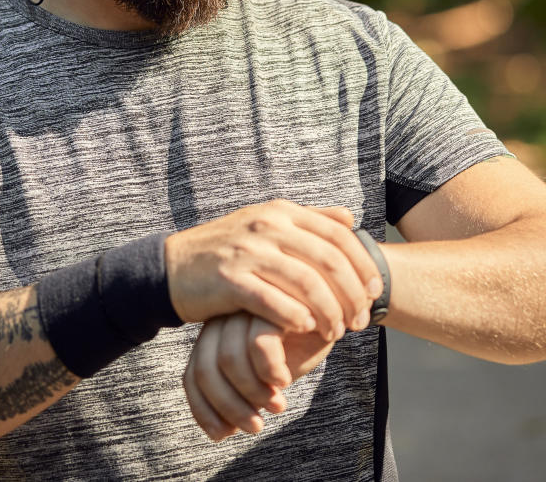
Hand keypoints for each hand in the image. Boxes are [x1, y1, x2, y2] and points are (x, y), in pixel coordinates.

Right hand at [164, 199, 382, 337]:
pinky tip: (306, 330)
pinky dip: (295, 316)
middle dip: (351, 295)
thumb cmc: (228, 251)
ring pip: (306, 283)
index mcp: (282, 212)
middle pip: (328, 261)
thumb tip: (349, 218)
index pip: (338, 237)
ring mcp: (248, 251)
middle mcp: (268, 226)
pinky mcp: (230, 279)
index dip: (362, 266)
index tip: (373, 294)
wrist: (172, 267)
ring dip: (328, 312)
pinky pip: (272, 300)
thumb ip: (309, 220)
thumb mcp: (267, 224)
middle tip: (359, 322)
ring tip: (336, 333)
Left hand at [183, 313, 335, 440]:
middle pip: (206, 369)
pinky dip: (270, 370)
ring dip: (253, 393)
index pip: (193, 375)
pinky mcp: (272, 301)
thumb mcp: (265, 374)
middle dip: (229, 407)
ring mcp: (246, 307)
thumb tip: (220, 432)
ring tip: (277, 406)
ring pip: (229, 359)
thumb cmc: (298, 345)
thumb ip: (240, 393)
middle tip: (255, 426)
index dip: (203, 409)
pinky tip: (284, 380)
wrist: (334, 314)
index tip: (223, 435)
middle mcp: (224, 317)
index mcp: (215, 334)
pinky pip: (259, 342)